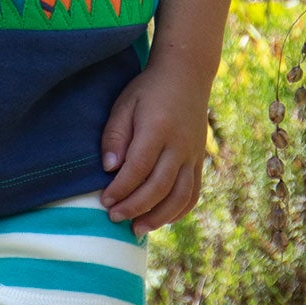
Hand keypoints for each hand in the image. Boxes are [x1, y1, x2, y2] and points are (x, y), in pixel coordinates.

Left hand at [99, 64, 210, 235]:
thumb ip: (115, 136)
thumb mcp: (124, 104)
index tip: (105, 201)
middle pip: (159, 186)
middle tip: (114, 217)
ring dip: (159, 217)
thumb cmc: (148, 90)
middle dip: (135, 207)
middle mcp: (180, 145)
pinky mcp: (200, 161)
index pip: (138, 168)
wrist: (187, 75)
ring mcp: (194, 155)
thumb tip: (109, 169)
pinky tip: (161, 220)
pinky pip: (193, 193)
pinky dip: (179, 211)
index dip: (121, 189)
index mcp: (158, 129)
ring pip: (180, 195)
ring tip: (137, 229)